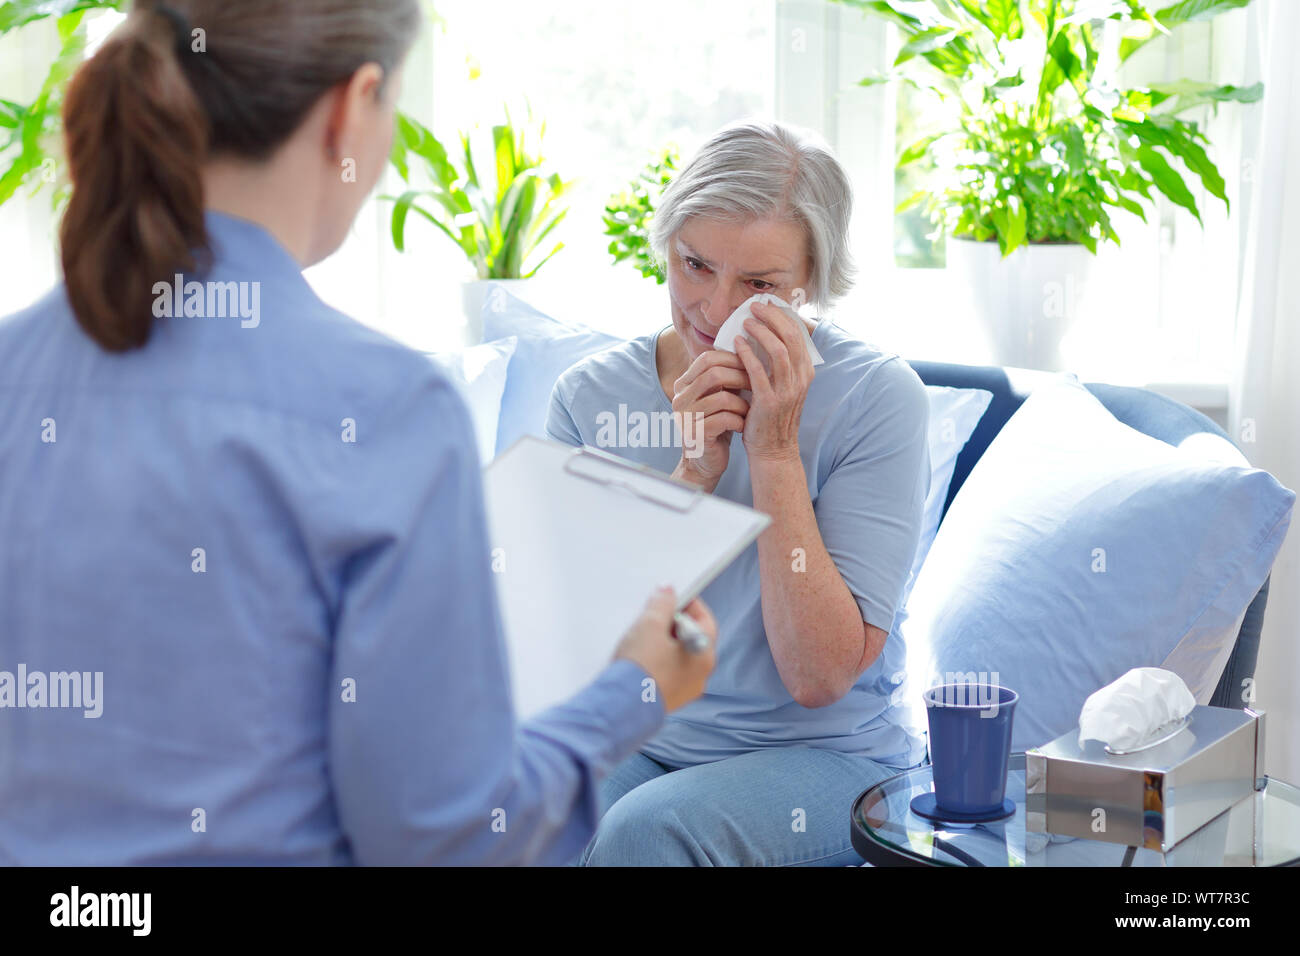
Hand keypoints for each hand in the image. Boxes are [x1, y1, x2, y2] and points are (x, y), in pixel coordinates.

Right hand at [613, 587, 717, 711]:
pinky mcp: (666, 700)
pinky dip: (657, 661)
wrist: (620, 707)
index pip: (704, 620)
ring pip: (677, 657)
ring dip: (663, 643)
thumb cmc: (641, 666)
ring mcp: (684, 690)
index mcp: (704, 655)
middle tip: (653, 614)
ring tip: (642, 635)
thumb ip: (663, 603)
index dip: (688, 604)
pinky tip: (639, 656)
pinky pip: (666, 673)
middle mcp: (699, 676)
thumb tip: (669, 591)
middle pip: (691, 638)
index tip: (671, 596)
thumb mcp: (650, 624)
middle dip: (672, 623)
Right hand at [669, 349, 749, 491]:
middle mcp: (679, 398)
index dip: (733, 358)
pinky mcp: (695, 435)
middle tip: (758, 385)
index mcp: (683, 384)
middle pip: (713, 374)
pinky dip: (739, 420)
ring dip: (742, 403)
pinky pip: (724, 419)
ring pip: (721, 398)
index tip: (753, 365)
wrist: (707, 461)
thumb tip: (751, 347)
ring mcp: (684, 417)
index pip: (707, 359)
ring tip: (750, 410)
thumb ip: (727, 375)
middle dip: (741, 377)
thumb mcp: (721, 395)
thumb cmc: (718, 424)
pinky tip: (742, 426)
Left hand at [733, 301, 813, 463]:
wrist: (773, 451)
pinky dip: (747, 353)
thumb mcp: (784, 387)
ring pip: (778, 349)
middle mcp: (801, 379)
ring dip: (760, 332)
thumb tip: (765, 335)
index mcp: (806, 372)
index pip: (798, 334)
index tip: (767, 305)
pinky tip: (736, 344)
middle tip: (754, 308)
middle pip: (790, 336)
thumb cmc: (773, 417)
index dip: (782, 316)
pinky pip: (758, 370)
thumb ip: (779, 364)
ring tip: (745, 323)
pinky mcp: (769, 400)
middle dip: (772, 318)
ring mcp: (787, 390)